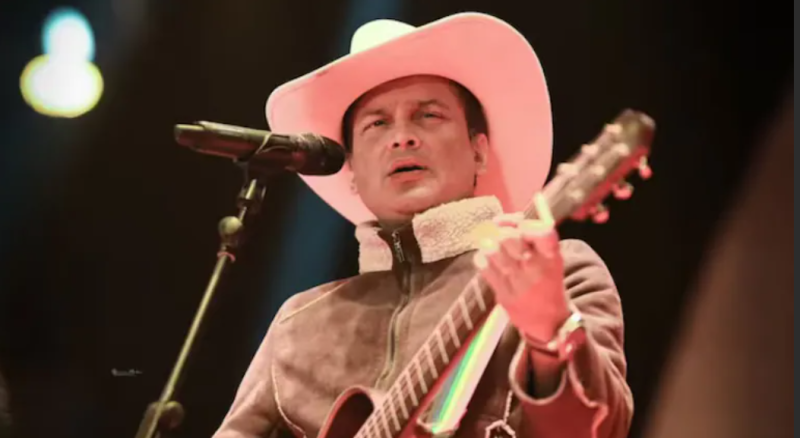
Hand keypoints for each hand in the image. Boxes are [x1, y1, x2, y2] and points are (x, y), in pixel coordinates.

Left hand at [472, 193, 570, 341]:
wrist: (548, 321)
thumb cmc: (546, 281)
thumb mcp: (549, 258)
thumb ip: (531, 235)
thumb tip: (504, 217)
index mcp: (552, 256)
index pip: (542, 231)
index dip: (524, 222)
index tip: (517, 222)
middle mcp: (536, 268)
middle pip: (510, 237)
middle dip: (503, 231)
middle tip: (502, 235)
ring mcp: (518, 282)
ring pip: (493, 249)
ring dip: (489, 244)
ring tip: (493, 247)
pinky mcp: (503, 294)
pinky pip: (483, 266)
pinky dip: (482, 258)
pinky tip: (489, 261)